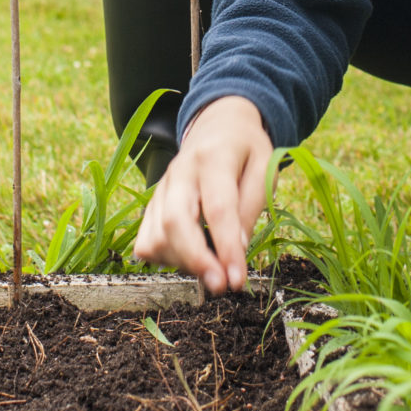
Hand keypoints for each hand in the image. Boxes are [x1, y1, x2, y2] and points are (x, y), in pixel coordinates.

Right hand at [131, 95, 271, 294]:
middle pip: (174, 221)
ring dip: (182, 263)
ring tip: (212, 269)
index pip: (217, 208)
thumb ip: (252, 206)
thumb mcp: (265, 167)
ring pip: (156, 234)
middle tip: (221, 286)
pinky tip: (190, 259)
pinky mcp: (151, 203)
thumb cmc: (246, 149)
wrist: (217, 123)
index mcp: (213, 157)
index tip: (237, 280)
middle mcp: (180, 171)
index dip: (226, 248)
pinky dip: (165, 258)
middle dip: (196, 261)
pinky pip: (146, 240)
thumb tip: (236, 251)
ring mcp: (161, 187)